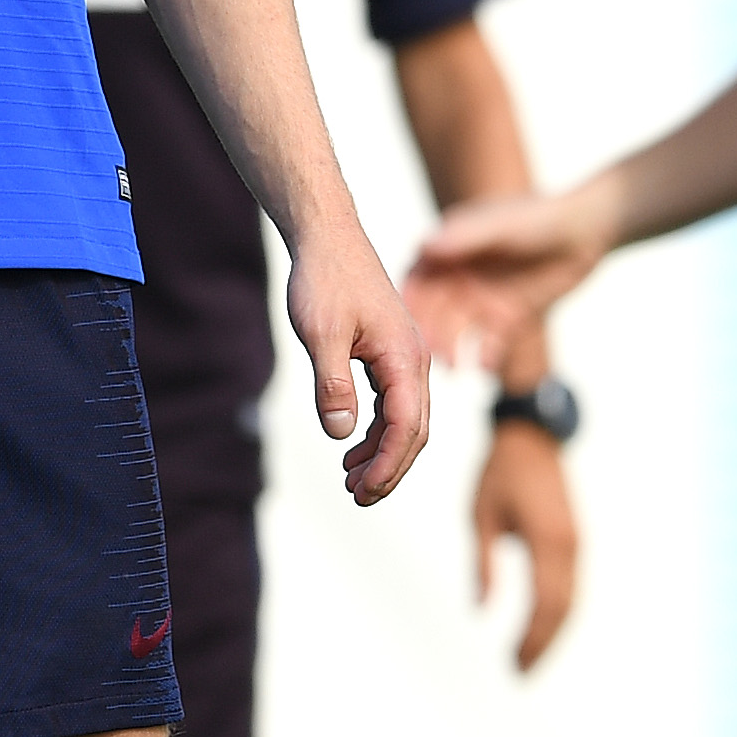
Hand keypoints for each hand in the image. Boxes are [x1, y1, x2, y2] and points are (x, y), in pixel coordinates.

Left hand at [285, 235, 432, 507]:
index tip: (362, 492)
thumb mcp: (321, 334)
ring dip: (383, 453)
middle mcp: (414, 359)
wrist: (328, 238)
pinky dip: (378, 430)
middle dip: (390, 469)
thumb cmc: (324, 279)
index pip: (406, 427)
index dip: (387, 466)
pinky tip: (352, 445)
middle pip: (415, 430)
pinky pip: (394, 402)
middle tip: (357, 498)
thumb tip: (340, 434)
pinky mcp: (390, 352)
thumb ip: (331, 384)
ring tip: (351, 480)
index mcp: (405, 357)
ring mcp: (405, 356)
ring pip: (406, 419)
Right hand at [407, 189, 614, 372]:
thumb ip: (465, 238)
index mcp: (450, 251)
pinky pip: (490, 344)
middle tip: (432, 354)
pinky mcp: (506, 318)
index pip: (418, 279)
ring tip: (457, 368)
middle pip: (435, 312)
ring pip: (458, 331)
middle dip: (431, 334)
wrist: (586, 232)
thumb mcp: (500, 226)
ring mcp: (482, 300)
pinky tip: (486, 366)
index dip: (409, 301)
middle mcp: (460, 278)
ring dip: (453, 350)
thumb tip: (424, 247)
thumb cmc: (538, 217)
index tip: (405, 322)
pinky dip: (485, 356)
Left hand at [475, 416, 582, 671]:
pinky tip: (541, 625)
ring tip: (529, 657)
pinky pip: (570, 584)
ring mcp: (575, 541)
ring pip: (570, 599)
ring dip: (552, 631)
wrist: (532, 434)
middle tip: (520, 673)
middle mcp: (568, 545)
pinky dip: (558, 610)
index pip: (544, 603)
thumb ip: (484, 563)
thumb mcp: (482, 516)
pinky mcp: (573, 537)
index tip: (513, 665)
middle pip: (562, 608)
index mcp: (546, 540)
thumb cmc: (500, 472)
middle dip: (543, 643)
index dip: (532, 638)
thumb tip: (482, 609)